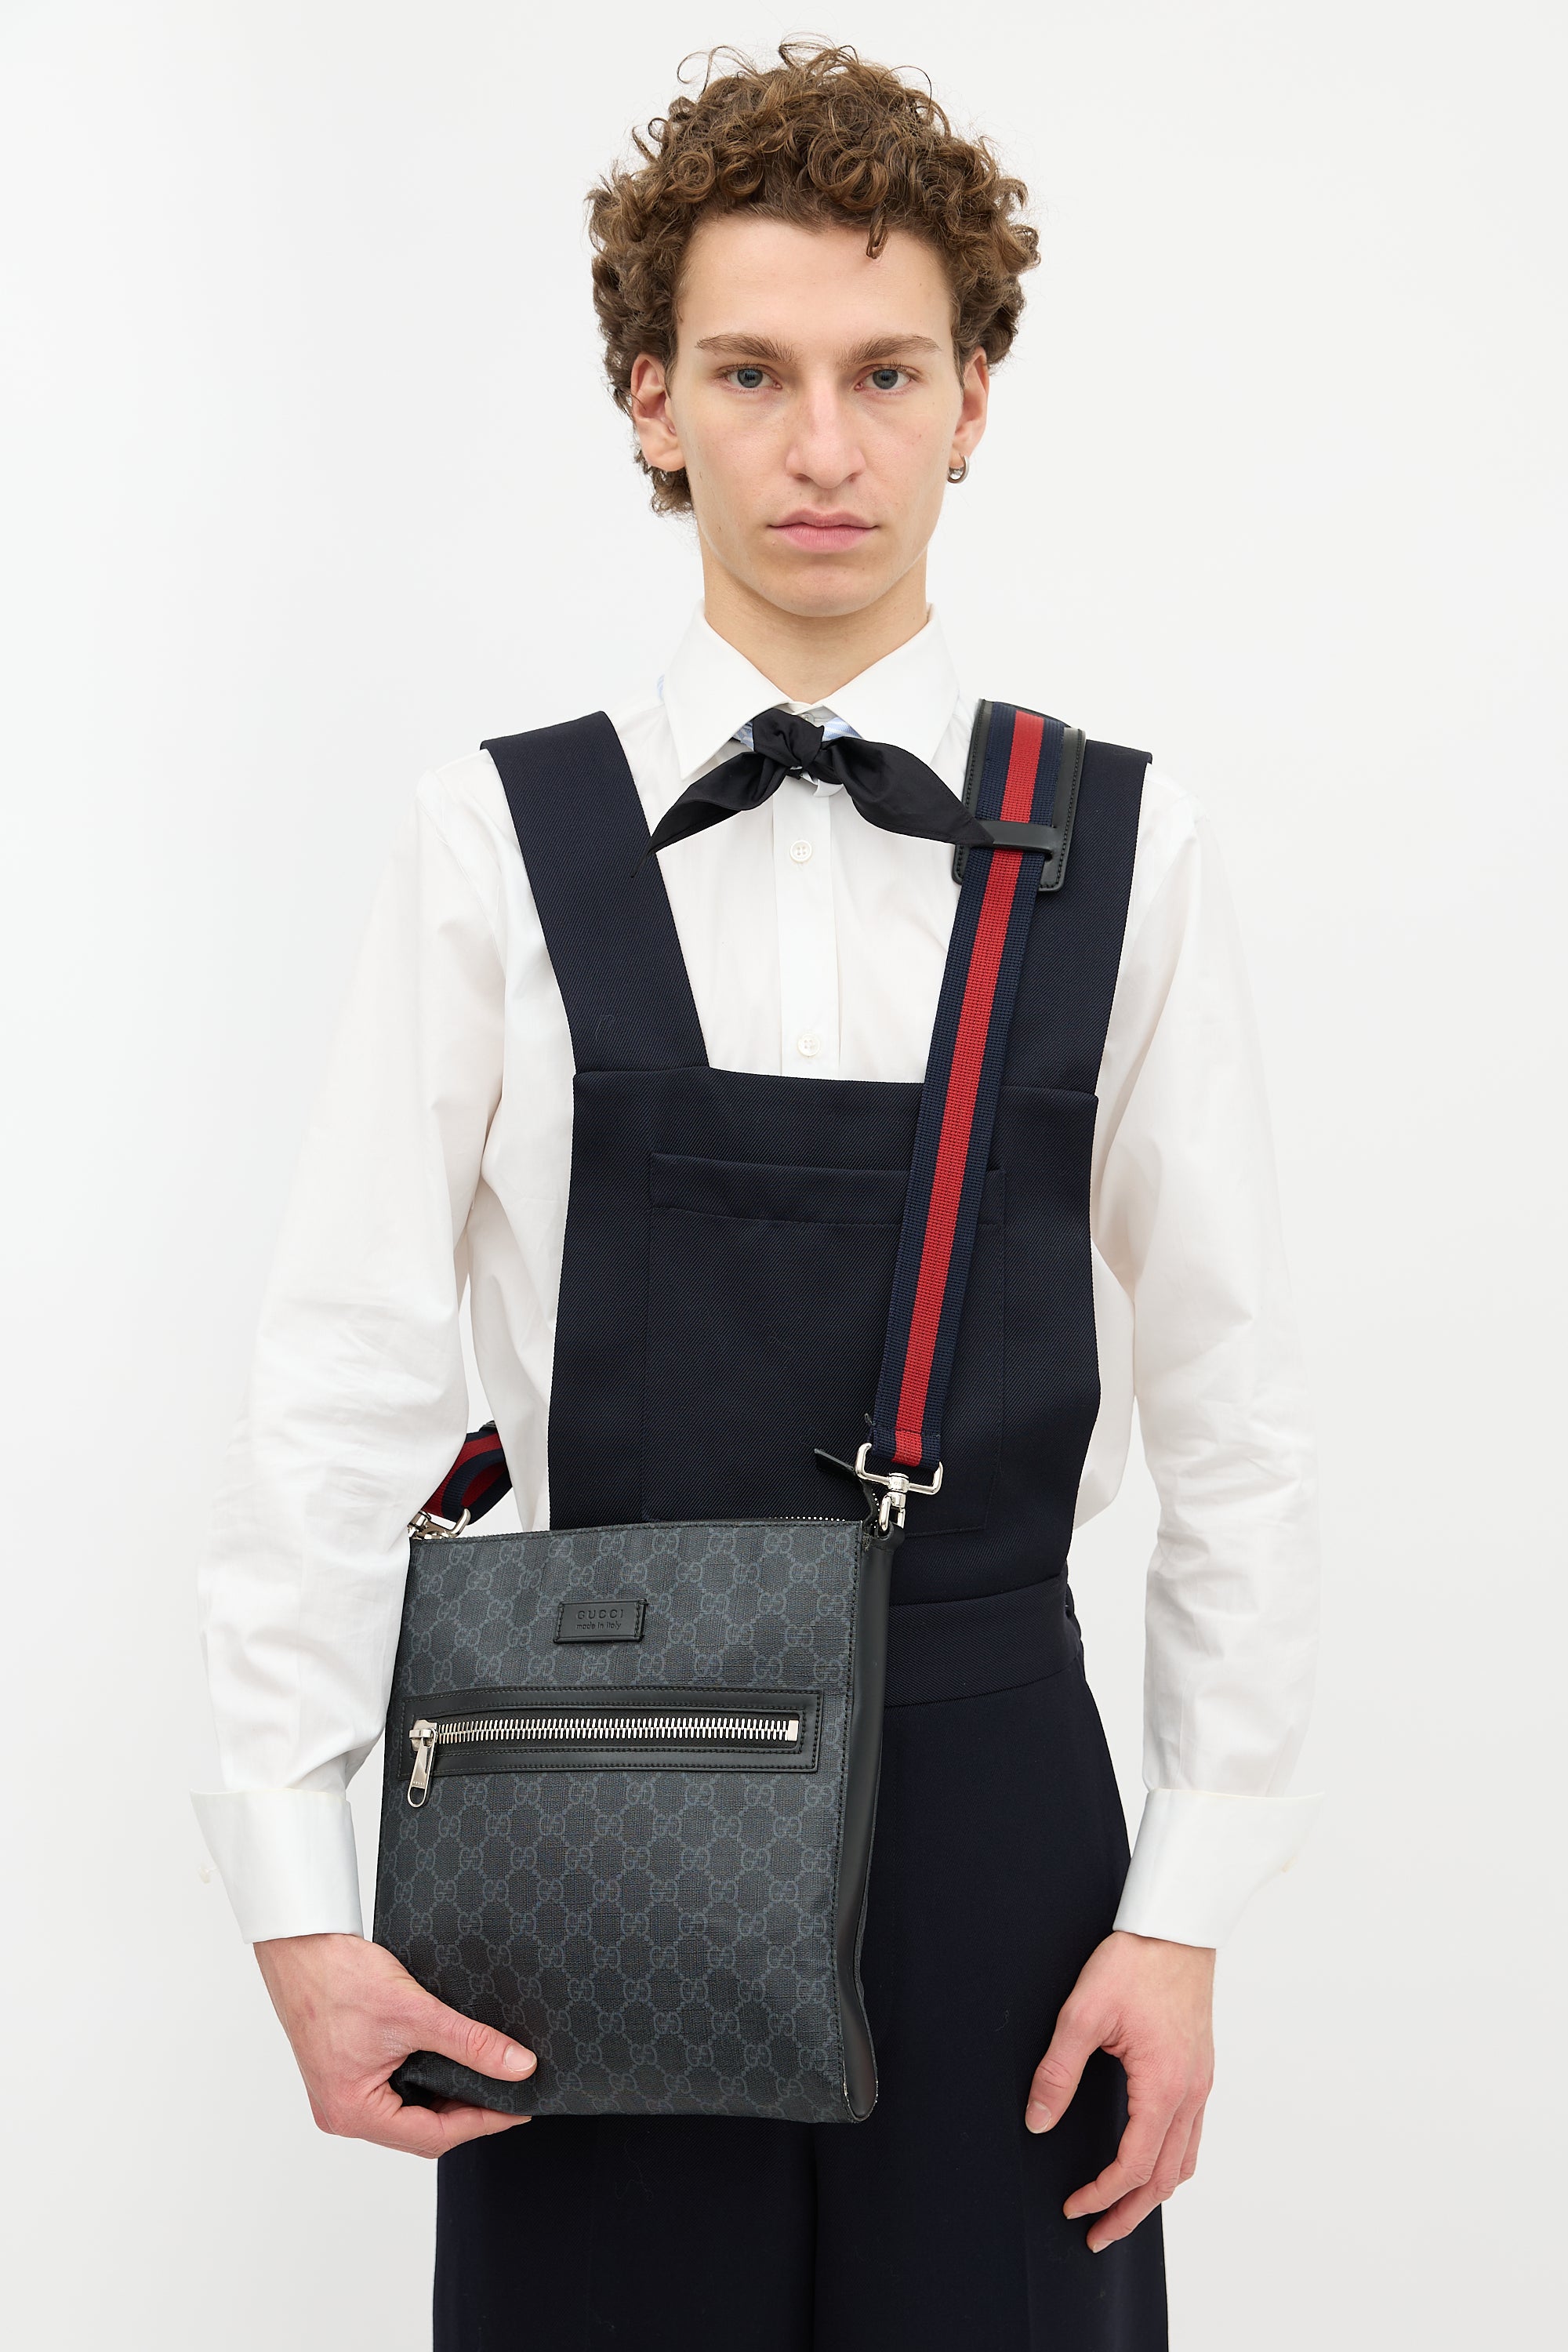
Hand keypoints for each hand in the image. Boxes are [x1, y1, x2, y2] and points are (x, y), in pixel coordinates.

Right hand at [254, 1931, 535, 2156]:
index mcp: (353, 2111)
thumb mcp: (416, 2013)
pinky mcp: (345, 2075)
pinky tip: (448, 2066)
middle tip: (508, 2095)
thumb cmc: (339, 1977)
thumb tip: (518, 2067)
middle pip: (419, 2132)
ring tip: (484, 2081)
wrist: (301, 1944)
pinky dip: (423, 2085)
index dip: (482, 2123)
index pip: (433, 2136)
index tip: (518, 2110)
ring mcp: (340, 2095)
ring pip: (407, 2115)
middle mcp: (342, 2113)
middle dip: (465, 2115)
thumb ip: (471, 2043)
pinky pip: (392, 2095)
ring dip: (444, 2102)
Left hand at [1025, 1929, 1214, 2251]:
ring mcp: (1200, 2084)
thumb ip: (1057, 2071)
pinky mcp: (1200, 2071)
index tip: (1074, 2207)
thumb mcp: (1083, 2013)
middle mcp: (1190, 2093)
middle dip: (1129, 2214)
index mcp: (1163, 2086)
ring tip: (1122, 2211)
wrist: (1175, 1926)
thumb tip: (1037, 2121)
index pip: (1134, 2165)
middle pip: (1164, 2179)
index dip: (1102, 2195)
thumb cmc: (1134, 1963)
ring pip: (1183, 2162)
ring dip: (1152, 2195)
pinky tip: (1150, 2162)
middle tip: (1096, 2236)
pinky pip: (1192, 2136)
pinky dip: (1170, 2163)